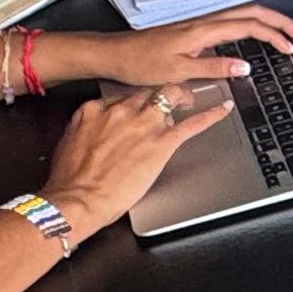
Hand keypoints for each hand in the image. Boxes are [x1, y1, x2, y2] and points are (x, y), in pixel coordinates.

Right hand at [33, 82, 235, 230]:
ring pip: (169, 97)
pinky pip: (192, 124)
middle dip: (157, 97)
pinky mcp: (162, 142)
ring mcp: (144, 124)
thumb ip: (85, 129)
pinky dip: (211, 115)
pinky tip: (223, 109)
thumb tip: (94, 129)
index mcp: (95, 110)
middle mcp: (122, 111)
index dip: (132, 104)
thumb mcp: (69, 142)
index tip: (136, 109)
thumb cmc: (70, 179)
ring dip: (180, 98)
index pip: (121, 97)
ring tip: (188, 100)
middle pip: (147, 93)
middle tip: (166, 101)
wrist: (78, 198)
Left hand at [73, 8, 292, 93]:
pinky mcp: (194, 30)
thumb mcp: (177, 71)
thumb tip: (244, 65)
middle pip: (251, 13)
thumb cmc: (139, 63)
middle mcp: (204, 22)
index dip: (274, 35)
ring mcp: (199, 24)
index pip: (249, 26)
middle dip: (280, 21)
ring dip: (267, 21)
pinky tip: (254, 36)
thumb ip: (213, 67)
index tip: (291, 48)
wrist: (113, 53)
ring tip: (285, 32)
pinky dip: (251, 25)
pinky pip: (231, 21)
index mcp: (203, 30)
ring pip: (242, 14)